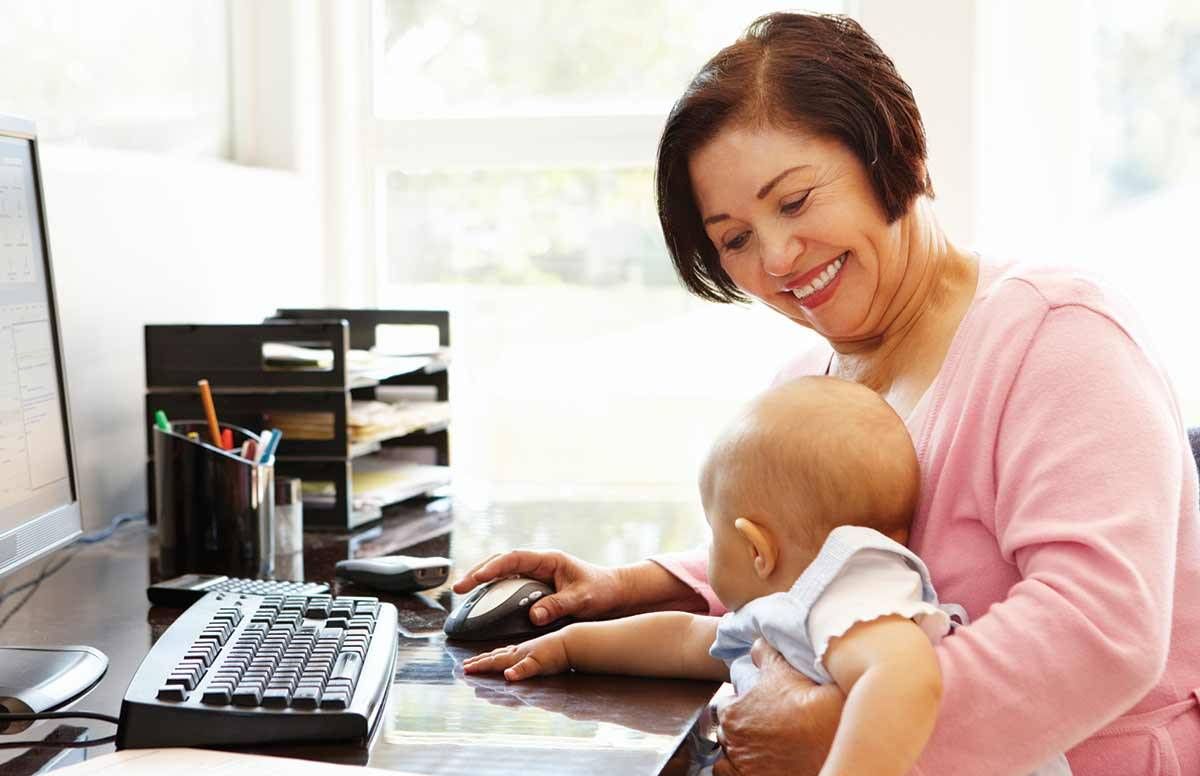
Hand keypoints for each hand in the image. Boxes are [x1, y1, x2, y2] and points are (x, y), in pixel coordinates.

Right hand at [452, 550, 630, 624]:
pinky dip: (494, 592)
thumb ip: (558, 606)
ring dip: (482, 581)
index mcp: (548, 560)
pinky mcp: (535, 586)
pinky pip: (509, 586)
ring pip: (502, 573)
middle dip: (478, 573)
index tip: (477, 578)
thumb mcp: (582, 599)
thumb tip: (533, 616)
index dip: (494, 567)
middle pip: (501, 562)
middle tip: (459, 588)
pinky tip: (482, 603)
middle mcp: (538, 564)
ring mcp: (536, 574)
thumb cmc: (600, 591)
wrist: (613, 593)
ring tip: (463, 594)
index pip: (514, 559)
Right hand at [461, 631, 569, 680]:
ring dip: (489, 657)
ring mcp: (526, 648)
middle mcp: (519, 650)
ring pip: (502, 653)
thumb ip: (523, 669)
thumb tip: (507, 675)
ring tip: (480, 659)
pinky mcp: (534, 649)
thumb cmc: (557, 654)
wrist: (573, 643)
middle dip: (480, 661)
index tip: (465, 670)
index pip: (494, 661)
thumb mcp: (540, 664)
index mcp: (518, 654)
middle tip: (465, 665)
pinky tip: (507, 655)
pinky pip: (512, 652)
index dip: (480, 666)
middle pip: (495, 655)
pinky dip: (503, 654)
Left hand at [713, 639, 843, 775]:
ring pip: (730, 756)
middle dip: (741, 727)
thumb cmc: (804, 702)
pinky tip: (756, 763)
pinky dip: (740, 769)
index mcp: (732, 713)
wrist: (829, 735)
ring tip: (760, 745)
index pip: (725, 707)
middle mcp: (733, 742)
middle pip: (727, 732)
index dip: (739, 704)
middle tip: (762, 724)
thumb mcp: (781, 669)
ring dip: (740, 750)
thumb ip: (764, 655)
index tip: (754, 705)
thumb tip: (757, 645)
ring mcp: (744, 765)